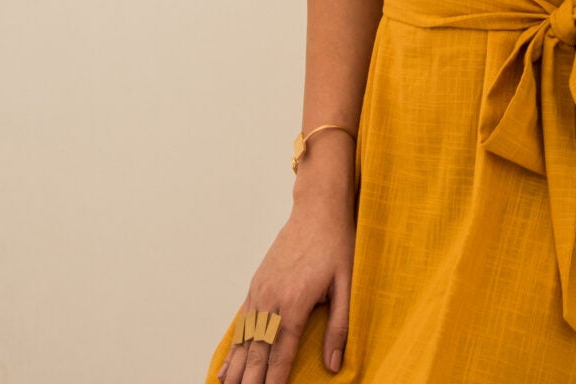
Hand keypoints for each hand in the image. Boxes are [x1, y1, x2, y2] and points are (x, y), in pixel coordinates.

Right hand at [217, 154, 355, 383]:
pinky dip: (234, 347)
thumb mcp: (347, 284)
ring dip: (237, 369)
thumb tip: (334, 364)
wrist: (317, 208)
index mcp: (296, 302)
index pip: (282, 353)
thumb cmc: (336, 243)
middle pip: (258, 350)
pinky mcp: (256, 284)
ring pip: (245, 339)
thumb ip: (340, 326)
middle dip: (250, 380)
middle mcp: (272, 299)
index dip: (274, 381)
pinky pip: (241, 322)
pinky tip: (228, 366)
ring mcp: (261, 291)